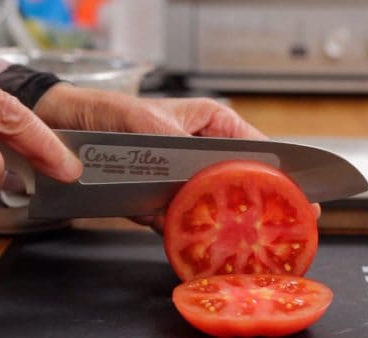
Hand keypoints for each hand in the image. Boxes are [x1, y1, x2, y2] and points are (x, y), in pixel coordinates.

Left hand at [34, 83, 321, 231]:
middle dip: (255, 207)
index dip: (283, 173)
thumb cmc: (107, 111)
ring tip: (238, 245)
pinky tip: (192, 246)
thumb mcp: (140, 115)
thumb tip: (191, 170)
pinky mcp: (161, 202)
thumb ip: (168, 138)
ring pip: (212, 206)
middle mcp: (201, 153)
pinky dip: (185, 234)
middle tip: (276, 231)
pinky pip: (181, 221)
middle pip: (240, 183)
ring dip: (220, 225)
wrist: (64, 131)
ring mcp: (182, 181)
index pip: (257, 148)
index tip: (303, 196)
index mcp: (210, 123)